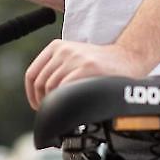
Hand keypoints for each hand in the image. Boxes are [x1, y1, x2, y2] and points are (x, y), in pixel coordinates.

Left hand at [24, 40, 152, 109]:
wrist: (127, 57)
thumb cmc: (100, 65)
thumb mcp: (73, 59)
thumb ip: (55, 70)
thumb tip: (38, 96)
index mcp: (57, 47)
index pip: (31, 74)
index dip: (32, 95)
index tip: (38, 106)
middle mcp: (64, 50)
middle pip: (40, 83)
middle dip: (43, 102)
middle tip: (53, 112)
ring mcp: (75, 58)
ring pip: (51, 87)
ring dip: (54, 103)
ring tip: (64, 110)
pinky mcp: (87, 67)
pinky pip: (65, 88)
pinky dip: (64, 101)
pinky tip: (71, 107)